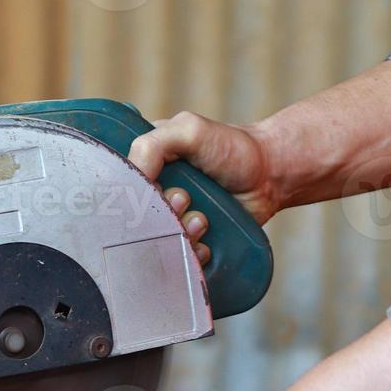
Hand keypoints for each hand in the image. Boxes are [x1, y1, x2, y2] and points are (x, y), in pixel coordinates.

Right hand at [130, 112, 279, 264]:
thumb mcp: (187, 130)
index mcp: (146, 164)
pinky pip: (181, 259)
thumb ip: (152, 146)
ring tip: (201, 218)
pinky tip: (206, 238)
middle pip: (137, 221)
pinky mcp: (194, 241)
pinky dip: (192, 253)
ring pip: (159, 243)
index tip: (153, 191)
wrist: (271, 173)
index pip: (119, 189)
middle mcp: (156, 193)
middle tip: (183, 198)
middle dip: (159, 216)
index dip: (132, 196)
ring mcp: (175, 219)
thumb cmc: (231, 146)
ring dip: (179, 234)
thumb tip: (131, 180)